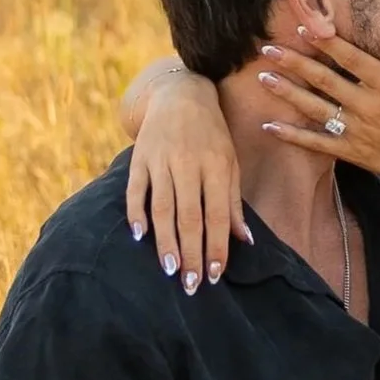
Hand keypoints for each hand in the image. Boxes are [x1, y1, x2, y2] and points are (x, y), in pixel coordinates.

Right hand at [123, 66, 250, 291]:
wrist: (181, 94)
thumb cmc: (212, 135)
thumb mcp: (231, 162)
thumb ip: (233, 202)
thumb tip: (244, 241)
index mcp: (217, 166)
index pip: (216, 215)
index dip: (216, 247)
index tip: (214, 276)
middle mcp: (189, 163)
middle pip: (189, 216)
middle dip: (191, 253)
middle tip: (191, 285)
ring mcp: (162, 160)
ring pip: (163, 207)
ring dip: (165, 242)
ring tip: (170, 270)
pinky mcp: (140, 157)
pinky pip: (135, 190)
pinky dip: (136, 213)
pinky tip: (140, 236)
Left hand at [255, 13, 379, 190]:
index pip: (351, 59)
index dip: (327, 44)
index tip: (304, 28)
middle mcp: (367, 104)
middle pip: (325, 81)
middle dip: (295, 64)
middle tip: (268, 50)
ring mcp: (355, 129)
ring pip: (315, 108)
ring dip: (288, 93)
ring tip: (263, 78)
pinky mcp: (347, 149)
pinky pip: (316, 142)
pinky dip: (292, 135)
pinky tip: (269, 126)